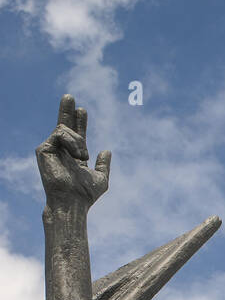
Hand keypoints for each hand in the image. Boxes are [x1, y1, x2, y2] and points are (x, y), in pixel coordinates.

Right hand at [37, 95, 110, 209]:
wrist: (72, 202)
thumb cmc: (85, 195)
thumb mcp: (100, 179)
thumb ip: (103, 165)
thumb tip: (107, 150)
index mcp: (73, 156)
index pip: (76, 135)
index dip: (79, 122)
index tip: (82, 110)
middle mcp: (61, 150)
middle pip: (64, 125)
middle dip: (67, 111)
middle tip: (69, 97)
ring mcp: (51, 149)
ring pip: (65, 129)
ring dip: (79, 140)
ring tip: (83, 156)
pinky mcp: (43, 149)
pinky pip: (59, 133)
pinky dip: (71, 142)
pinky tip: (78, 155)